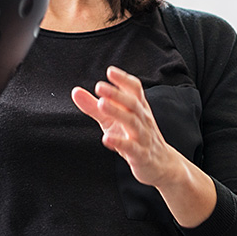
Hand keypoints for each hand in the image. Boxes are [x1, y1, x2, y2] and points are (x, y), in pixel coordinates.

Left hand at [70, 66, 186, 188]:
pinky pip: (131, 148)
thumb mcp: (113, 120)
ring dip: (117, 112)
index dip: (124, 79)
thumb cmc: (134, 137)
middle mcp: (142, 119)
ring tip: (102, 104)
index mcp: (138, 108)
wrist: (160, 164)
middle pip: (132, 103)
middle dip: (116, 94)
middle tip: (99, 86)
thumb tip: (75, 91)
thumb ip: (94, 107)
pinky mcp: (140, 154)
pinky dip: (119, 143)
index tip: (110, 71)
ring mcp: (143, 137)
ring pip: (132, 122)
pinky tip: (106, 138)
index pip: (135, 89)